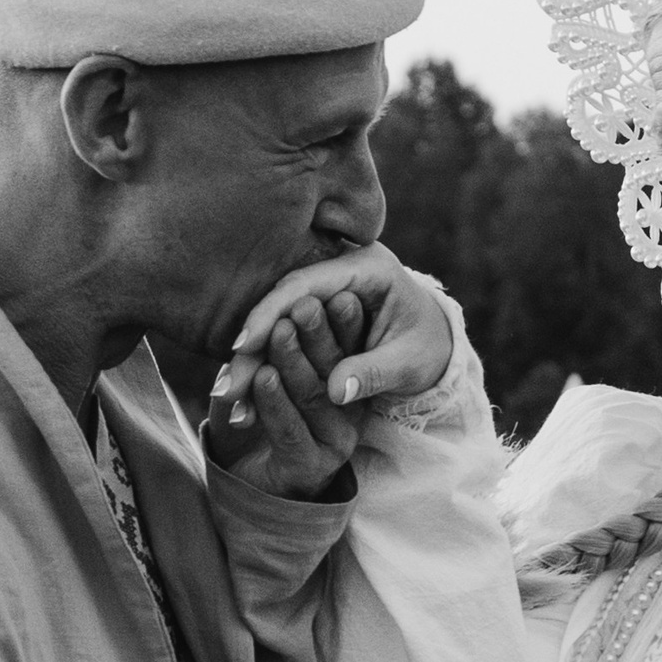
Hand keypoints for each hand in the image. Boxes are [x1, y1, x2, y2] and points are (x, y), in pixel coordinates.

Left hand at [202, 291, 368, 499]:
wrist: (247, 474)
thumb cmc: (260, 403)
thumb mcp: (276, 358)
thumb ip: (290, 328)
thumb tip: (296, 288)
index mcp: (349, 380)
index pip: (351, 346)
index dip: (342, 319)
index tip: (337, 290)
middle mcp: (348, 411)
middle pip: (335, 368)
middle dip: (318, 334)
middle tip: (306, 304)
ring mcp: (332, 441)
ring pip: (314, 397)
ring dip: (294, 362)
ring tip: (279, 331)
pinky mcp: (309, 466)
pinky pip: (291, 431)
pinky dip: (275, 402)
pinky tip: (263, 376)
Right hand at [216, 243, 453, 413]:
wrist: (436, 345)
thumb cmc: (429, 350)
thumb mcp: (410, 363)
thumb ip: (374, 372)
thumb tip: (334, 393)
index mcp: (367, 266)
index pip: (306, 285)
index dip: (272, 315)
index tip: (244, 348)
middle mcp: (339, 268)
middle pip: (282, 302)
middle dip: (252, 345)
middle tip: (226, 386)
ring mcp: (323, 286)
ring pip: (275, 320)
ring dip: (250, 359)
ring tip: (226, 396)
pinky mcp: (312, 308)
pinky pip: (280, 334)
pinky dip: (262, 364)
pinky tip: (241, 395)